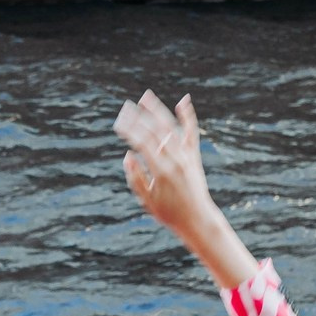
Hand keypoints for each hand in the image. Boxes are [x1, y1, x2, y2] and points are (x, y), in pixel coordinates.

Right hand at [115, 90, 256, 290]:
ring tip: (145, 96)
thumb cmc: (168, 213)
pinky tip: (182, 101)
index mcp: (161, 171)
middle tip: (125, 106)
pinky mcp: (194, 156)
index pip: (142, 143)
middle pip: (154, 132)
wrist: (197, 219)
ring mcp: (186, 156)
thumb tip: (127, 156)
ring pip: (170, 127)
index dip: (129, 131)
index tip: (118, 122)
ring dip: (157, 111)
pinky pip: (191, 132)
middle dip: (138, 117)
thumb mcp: (146, 200)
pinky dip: (187, 117)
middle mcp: (175, 160)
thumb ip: (136, 178)